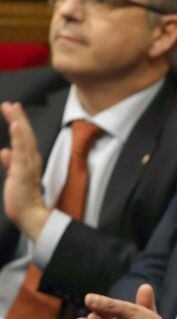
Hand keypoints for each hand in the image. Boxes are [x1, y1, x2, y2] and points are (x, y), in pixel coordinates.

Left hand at [1, 102, 48, 239]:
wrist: (28, 215)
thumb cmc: (22, 198)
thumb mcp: (14, 177)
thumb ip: (11, 162)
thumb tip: (4, 151)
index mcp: (28, 161)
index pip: (24, 138)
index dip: (19, 123)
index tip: (13, 109)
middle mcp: (31, 160)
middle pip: (25, 134)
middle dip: (18, 118)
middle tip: (11, 104)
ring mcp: (28, 165)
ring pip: (25, 139)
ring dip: (19, 123)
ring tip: (14, 109)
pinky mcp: (23, 171)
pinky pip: (22, 151)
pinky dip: (20, 137)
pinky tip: (16, 127)